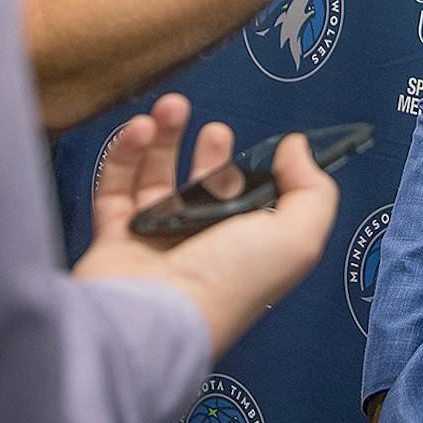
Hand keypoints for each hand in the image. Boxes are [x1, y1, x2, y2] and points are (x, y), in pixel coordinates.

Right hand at [73, 94, 337, 351]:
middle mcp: (201, 246)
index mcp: (246, 249)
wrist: (154, 315)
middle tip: (214, 126)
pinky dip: (125, 155)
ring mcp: (154, 242)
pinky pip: (115, 188)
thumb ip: (311, 190)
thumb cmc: (229, 280)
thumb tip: (297, 147)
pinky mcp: (112, 237)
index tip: (260, 142)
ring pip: (156, 180)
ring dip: (163, 138)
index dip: (255, 170)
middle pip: (204, 186)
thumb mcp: (296, 237)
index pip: (252, 203)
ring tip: (170, 107)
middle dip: (208, 149)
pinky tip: (140, 129)